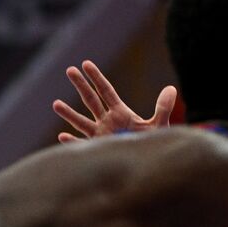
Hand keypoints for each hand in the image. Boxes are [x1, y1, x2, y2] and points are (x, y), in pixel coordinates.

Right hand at [52, 60, 175, 143]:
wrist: (149, 162)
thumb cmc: (152, 143)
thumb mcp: (159, 125)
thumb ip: (163, 108)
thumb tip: (172, 89)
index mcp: (120, 112)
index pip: (106, 91)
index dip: (96, 77)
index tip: (86, 64)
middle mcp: (107, 122)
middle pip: (91, 100)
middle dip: (81, 85)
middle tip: (69, 70)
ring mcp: (101, 135)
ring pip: (82, 122)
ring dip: (70, 114)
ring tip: (56, 103)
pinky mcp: (100, 150)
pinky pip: (84, 145)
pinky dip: (73, 143)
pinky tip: (62, 137)